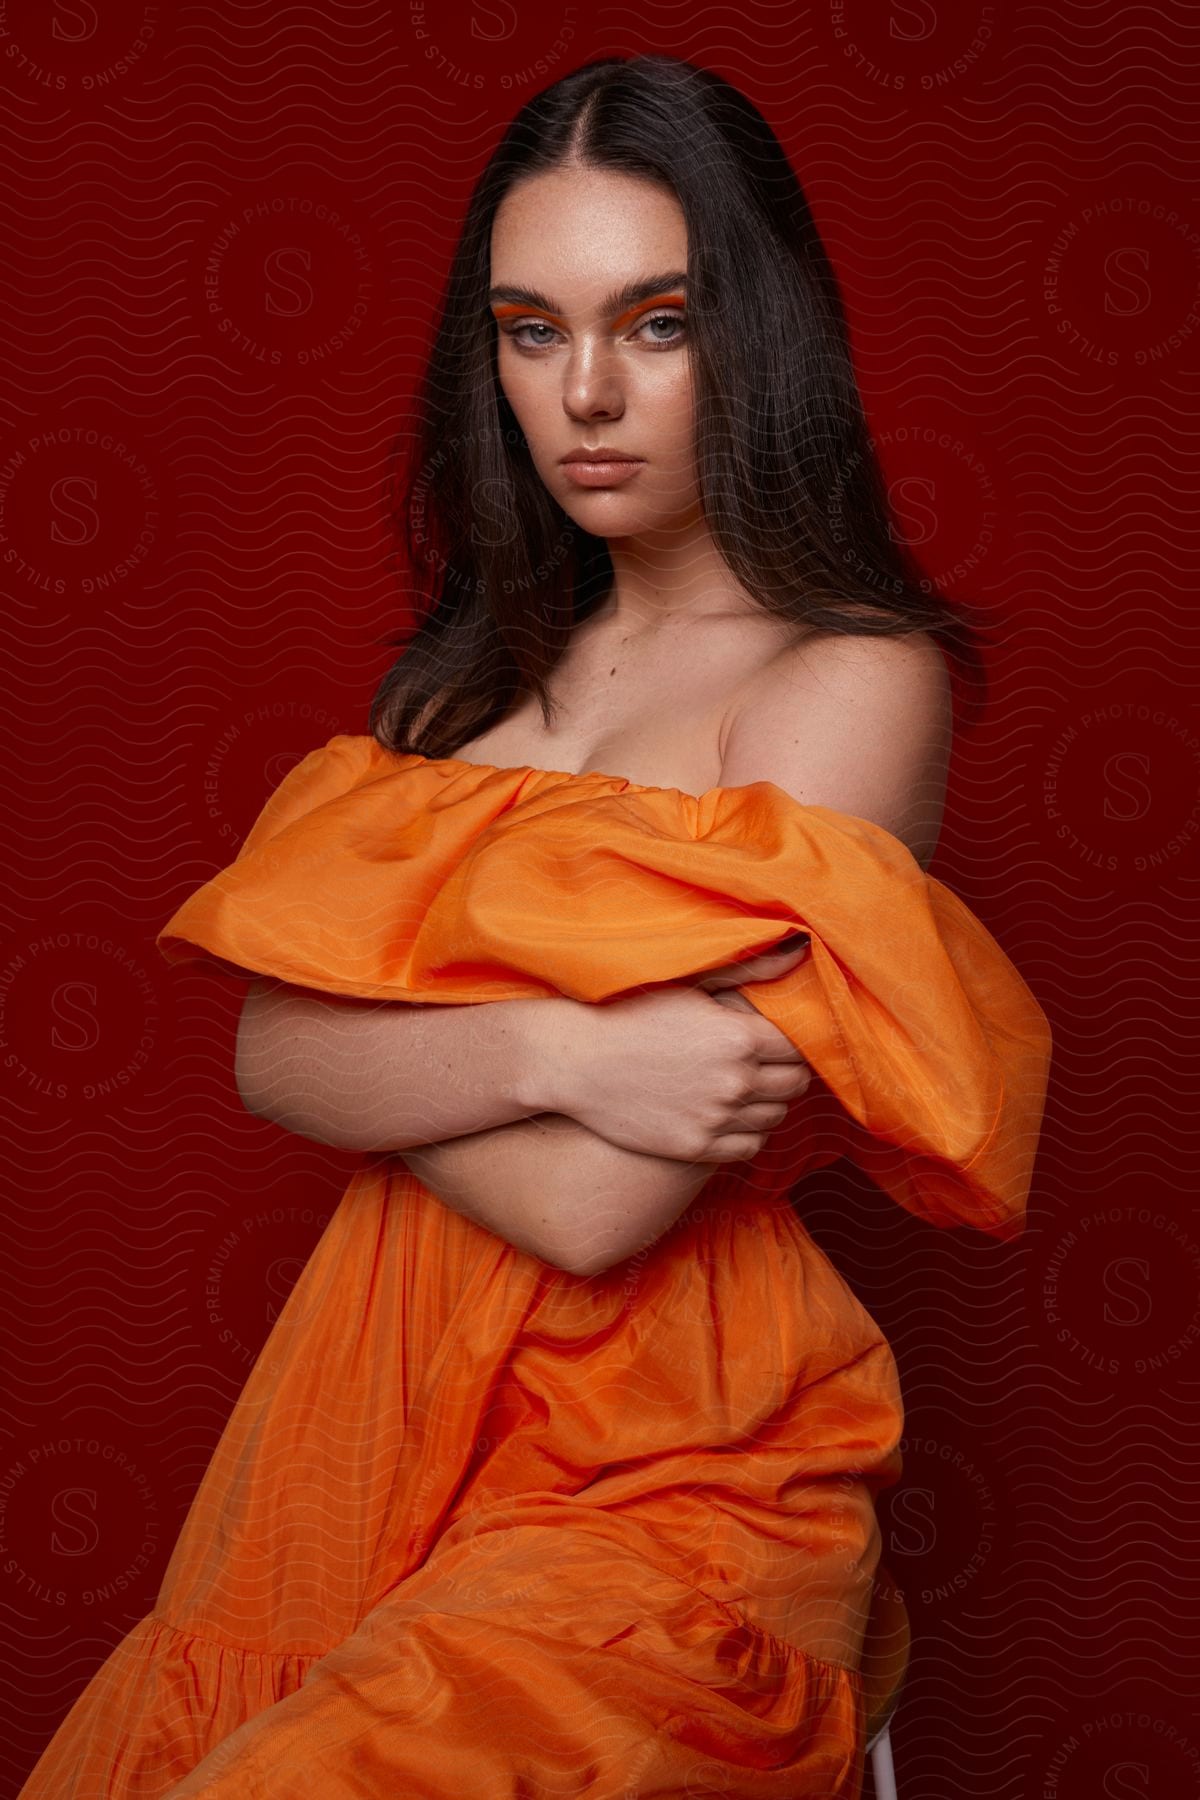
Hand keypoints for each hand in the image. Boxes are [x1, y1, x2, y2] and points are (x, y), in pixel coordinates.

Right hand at [545, 937, 813, 1163]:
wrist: (576, 1060)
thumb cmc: (630, 1010)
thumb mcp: (691, 981)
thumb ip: (749, 969)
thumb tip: (798, 951)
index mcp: (739, 1038)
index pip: (801, 1047)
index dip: (797, 1040)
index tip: (782, 1036)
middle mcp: (735, 1082)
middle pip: (795, 1084)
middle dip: (787, 1069)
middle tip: (767, 1060)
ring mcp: (716, 1119)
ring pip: (776, 1116)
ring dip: (770, 1100)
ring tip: (746, 1084)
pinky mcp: (696, 1148)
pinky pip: (750, 1146)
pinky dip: (750, 1131)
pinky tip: (730, 1112)